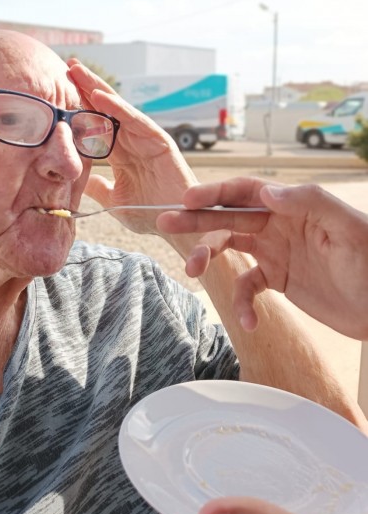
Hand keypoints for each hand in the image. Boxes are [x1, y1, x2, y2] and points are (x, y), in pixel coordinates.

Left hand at [68, 60, 197, 232]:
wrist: (175, 225)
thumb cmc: (149, 213)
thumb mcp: (114, 200)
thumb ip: (98, 188)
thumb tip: (77, 180)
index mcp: (120, 152)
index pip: (95, 124)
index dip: (79, 107)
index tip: (59, 91)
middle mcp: (132, 141)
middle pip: (105, 109)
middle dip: (86, 87)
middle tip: (67, 66)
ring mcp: (145, 139)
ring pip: (118, 108)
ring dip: (97, 89)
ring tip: (77, 72)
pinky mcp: (159, 141)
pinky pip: (135, 121)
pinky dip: (118, 108)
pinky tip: (99, 96)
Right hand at [156, 177, 367, 337]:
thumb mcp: (348, 228)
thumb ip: (309, 202)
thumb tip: (267, 193)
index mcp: (293, 205)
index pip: (247, 192)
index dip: (216, 192)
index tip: (188, 199)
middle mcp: (279, 224)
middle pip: (229, 217)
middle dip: (196, 218)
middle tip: (165, 221)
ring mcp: (275, 252)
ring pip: (230, 247)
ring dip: (208, 256)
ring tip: (192, 271)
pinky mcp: (277, 279)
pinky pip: (248, 287)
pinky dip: (242, 303)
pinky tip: (249, 321)